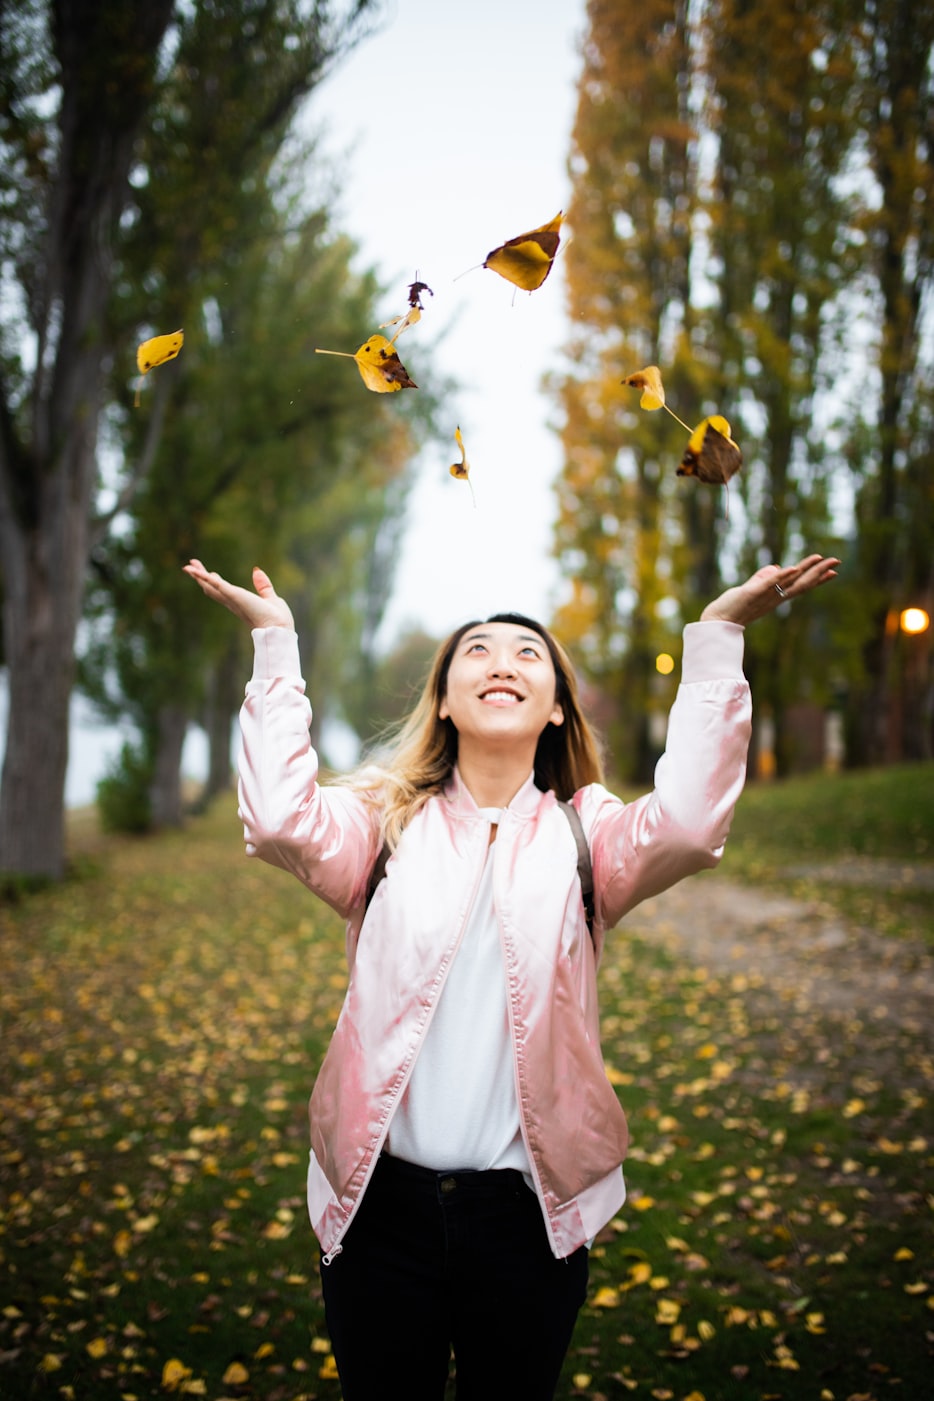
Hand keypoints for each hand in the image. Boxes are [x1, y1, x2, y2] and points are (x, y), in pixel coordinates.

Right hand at [183, 559, 294, 630]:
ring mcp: (231, 599)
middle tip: (190, 568)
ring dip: (198, 575)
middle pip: (212, 588)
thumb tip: (256, 571)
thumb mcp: (270, 598)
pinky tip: (193, 570)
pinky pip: (215, 584)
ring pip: (210, 586)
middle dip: (201, 578)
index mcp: (241, 603)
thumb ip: (263, 586)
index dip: (216, 582)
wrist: (278, 629)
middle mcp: (233, 602)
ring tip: (187, 567)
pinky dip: (203, 576)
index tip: (211, 573)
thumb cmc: (278, 619)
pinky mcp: (233, 595)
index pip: (225, 591)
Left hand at [700, 554, 839, 624]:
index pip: (801, 586)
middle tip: (837, 561)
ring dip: (805, 570)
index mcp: (776, 597)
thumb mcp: (753, 589)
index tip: (834, 572)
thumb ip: (764, 578)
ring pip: (790, 582)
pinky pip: (769, 584)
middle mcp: (774, 598)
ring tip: (819, 558)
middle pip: (802, 584)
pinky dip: (781, 576)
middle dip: (820, 572)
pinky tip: (793, 568)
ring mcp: (765, 596)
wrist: (718, 621)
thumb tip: (775, 567)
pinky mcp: (752, 593)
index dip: (817, 579)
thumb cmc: (735, 606)